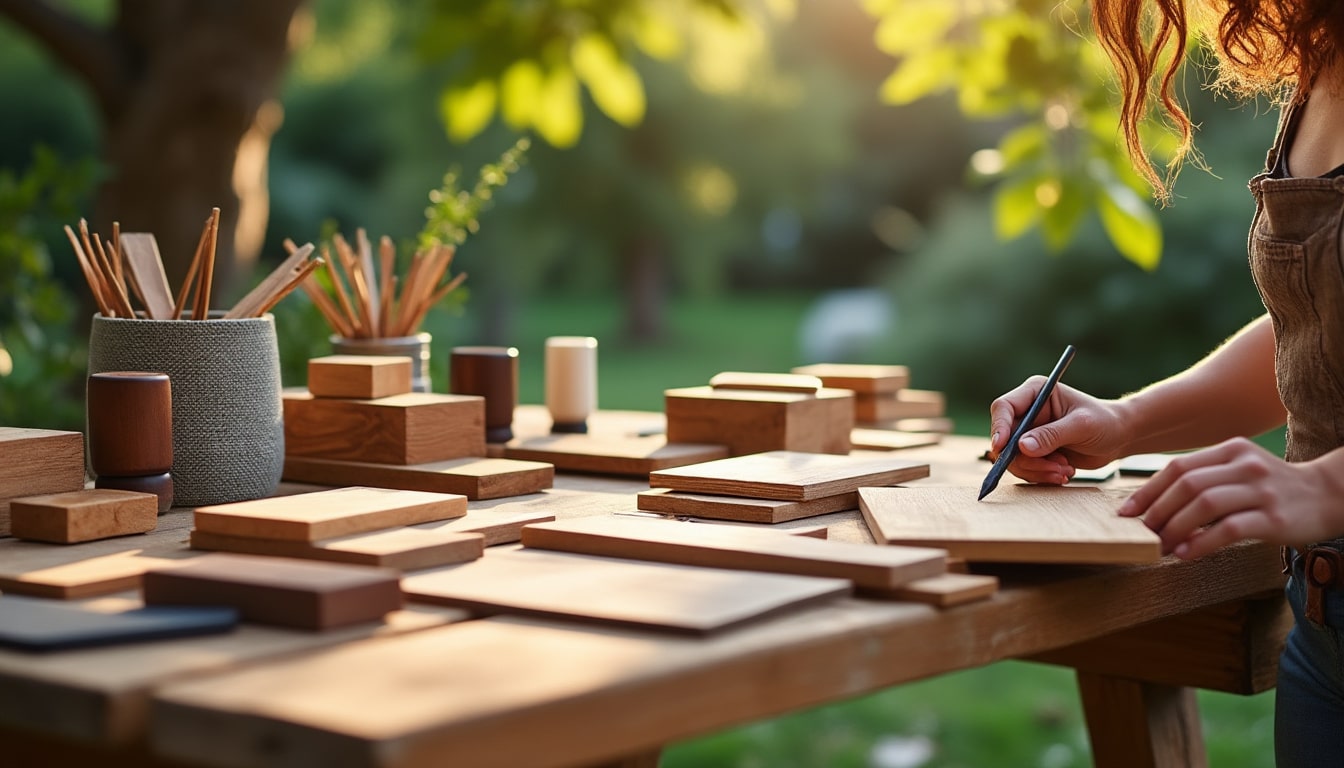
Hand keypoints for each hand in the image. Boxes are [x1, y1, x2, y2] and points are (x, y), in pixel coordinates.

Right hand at [988, 379, 1128, 484]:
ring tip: (1065, 471)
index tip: (1002, 448)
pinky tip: (1065, 472)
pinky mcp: (1034, 452)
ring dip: (1038, 470)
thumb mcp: (1081, 426)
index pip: (1004, 407)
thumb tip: (1021, 447)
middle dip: (1027, 459)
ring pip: (1013, 458)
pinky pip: (1025, 469)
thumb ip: (1051, 435)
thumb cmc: (1105, 422)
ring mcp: (1029, 433)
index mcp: (1035, 393)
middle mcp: (1027, 412)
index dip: (999, 427)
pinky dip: (1042, 476)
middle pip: (1005, 438)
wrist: (1120, 437)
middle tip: (1054, 468)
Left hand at [1119, 437, 1343, 558]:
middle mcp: (1244, 465)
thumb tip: (1155, 505)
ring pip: (1205, 504)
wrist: (1329, 495)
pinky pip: (1229, 529)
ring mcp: (1261, 490)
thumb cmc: (1272, 487)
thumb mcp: (1240, 469)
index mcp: (1230, 450)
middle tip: (1140, 533)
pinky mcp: (1274, 517)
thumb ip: (1205, 478)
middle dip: (1157, 511)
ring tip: (1159, 545)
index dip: (1147, 491)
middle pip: (1187, 484)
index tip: (1126, 513)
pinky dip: (1201, 542)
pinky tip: (1185, 554)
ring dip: (1175, 527)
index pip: (1177, 467)